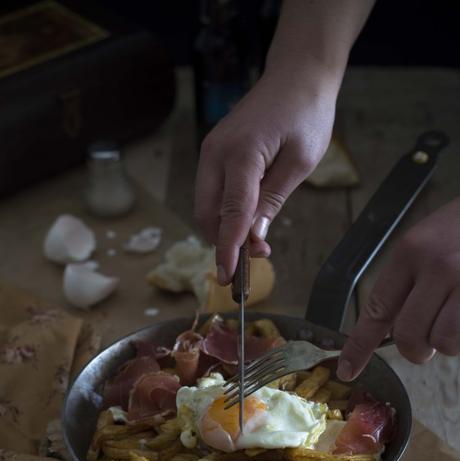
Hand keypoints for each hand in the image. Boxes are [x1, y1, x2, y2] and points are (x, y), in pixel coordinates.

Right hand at [194, 64, 337, 283]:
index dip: (228, 250)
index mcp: (241, 154)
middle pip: (206, 214)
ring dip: (223, 229)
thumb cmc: (306, 113)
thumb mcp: (300, 162)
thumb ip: (272, 201)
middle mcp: (215, 153)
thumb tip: (253, 237)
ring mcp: (210, 151)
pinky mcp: (214, 152)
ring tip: (254, 239)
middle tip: (255, 258)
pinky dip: (224, 212)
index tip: (229, 277)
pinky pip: (211, 192)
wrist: (297, 74)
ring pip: (205, 205)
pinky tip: (246, 219)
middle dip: (223, 242)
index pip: (229, 214)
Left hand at [337, 197, 459, 379]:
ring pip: (444, 342)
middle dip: (416, 349)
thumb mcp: (428, 241)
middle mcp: (437, 266)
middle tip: (427, 341)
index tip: (347, 370)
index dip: (359, 346)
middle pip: (408, 336)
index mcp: (411, 252)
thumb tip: (390, 329)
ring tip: (458, 316)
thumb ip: (408, 282)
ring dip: (449, 342)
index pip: (376, 310)